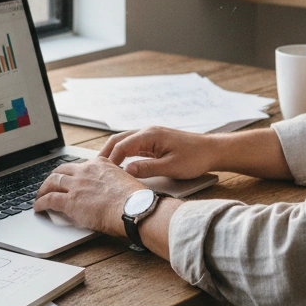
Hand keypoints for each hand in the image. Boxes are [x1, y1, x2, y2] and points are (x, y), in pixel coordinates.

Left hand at [34, 156, 144, 236]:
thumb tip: (110, 193)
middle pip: (62, 170)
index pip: (79, 165)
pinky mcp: (70, 201)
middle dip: (53, 178)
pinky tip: (38, 207)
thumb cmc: (134, 200)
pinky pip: (49, 199)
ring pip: (52, 182)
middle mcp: (86, 171)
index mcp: (100, 164)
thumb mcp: (123, 182)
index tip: (68, 177)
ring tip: (40, 196)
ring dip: (43, 189)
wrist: (133, 207)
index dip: (71, 172)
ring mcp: (77, 185)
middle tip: (50, 185)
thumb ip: (111, 183)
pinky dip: (41, 203)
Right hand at [99, 127, 215, 179]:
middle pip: (119, 140)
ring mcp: (151, 136)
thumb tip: (126, 171)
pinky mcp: (155, 142)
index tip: (102, 173)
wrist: (212, 150)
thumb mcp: (171, 167)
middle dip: (105, 153)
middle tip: (94, 168)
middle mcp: (148, 132)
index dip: (110, 159)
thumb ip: (148, 169)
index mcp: (150, 135)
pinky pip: (134, 146)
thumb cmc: (195, 157)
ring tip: (102, 168)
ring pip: (125, 142)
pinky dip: (123, 154)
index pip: (122, 145)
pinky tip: (119, 164)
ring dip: (113, 153)